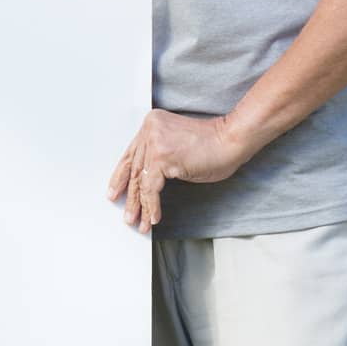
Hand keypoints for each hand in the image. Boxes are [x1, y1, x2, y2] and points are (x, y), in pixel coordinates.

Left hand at [107, 109, 249, 233]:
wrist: (230, 139)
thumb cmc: (211, 143)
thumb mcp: (176, 144)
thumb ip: (158, 154)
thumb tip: (146, 179)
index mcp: (151, 124)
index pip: (131, 154)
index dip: (122, 175)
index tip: (116, 189)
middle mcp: (149, 131)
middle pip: (133, 168)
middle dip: (129, 194)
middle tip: (125, 211)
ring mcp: (154, 143)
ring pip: (141, 181)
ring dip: (139, 205)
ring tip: (138, 221)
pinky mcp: (162, 157)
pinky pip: (151, 188)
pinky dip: (152, 205)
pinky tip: (153, 218)